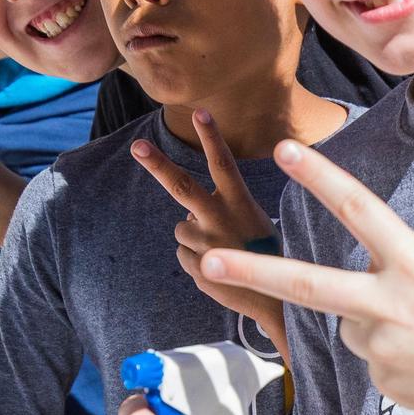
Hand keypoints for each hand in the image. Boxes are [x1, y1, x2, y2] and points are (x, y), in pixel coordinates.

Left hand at [131, 110, 287, 347]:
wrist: (276, 303)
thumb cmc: (263, 252)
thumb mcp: (252, 220)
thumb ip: (221, 210)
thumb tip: (183, 215)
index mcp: (240, 203)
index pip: (223, 164)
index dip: (211, 137)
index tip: (200, 112)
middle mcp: (220, 219)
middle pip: (182, 186)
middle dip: (157, 164)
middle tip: (137, 146)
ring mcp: (205, 243)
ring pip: (181, 228)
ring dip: (195, 237)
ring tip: (222, 251)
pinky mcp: (194, 267)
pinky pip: (183, 254)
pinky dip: (196, 260)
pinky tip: (218, 269)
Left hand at [197, 139, 413, 414]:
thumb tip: (385, 275)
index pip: (359, 209)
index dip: (320, 177)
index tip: (285, 149)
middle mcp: (390, 307)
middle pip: (308, 285)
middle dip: (252, 273)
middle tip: (208, 261)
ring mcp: (382, 352)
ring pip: (355, 323)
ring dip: (380, 320)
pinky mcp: (383, 386)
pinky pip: (375, 358)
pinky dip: (399, 354)